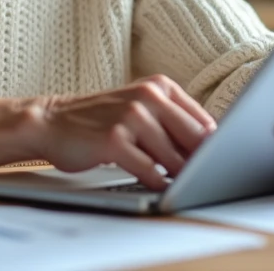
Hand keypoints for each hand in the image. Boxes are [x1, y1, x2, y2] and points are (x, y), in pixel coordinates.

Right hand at [35, 75, 216, 189]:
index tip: (220, 162)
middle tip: (207, 179)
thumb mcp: (139, 107)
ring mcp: (131, 116)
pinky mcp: (114, 140)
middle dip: (202, 162)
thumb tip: (209, 148)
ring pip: (173, 156)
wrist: (52, 121)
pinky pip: (148, 169)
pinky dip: (158, 183)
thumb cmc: (100, 119)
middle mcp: (148, 97)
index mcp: (160, 86)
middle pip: (194, 137)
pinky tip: (161, 188)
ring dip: (180, 176)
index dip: (214, 146)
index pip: (203, 120)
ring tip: (183, 186)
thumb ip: (172, 121)